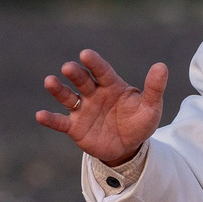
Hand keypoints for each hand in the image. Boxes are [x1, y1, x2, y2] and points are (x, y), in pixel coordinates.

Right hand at [34, 49, 168, 167]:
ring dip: (58, 90)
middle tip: (68, 67)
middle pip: (83, 81)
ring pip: (68, 97)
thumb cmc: (139, 122)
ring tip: (49, 81)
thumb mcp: (150, 107)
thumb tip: (162, 66)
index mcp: (111, 85)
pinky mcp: (75, 127)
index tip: (86, 54)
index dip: (94, 63)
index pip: (102, 71)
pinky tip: (40, 115)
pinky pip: (60, 122)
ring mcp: (82, 110)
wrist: (128, 147)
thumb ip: (154, 88)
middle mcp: (94, 94)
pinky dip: (50, 119)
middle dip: (76, 74)